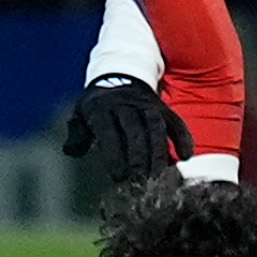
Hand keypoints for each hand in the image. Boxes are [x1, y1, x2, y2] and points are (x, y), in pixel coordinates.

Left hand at [63, 75, 191, 189]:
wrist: (118, 75)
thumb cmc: (97, 106)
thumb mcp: (80, 115)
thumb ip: (76, 134)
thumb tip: (71, 151)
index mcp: (100, 108)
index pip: (108, 132)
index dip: (114, 154)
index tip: (119, 176)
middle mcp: (124, 104)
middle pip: (134, 130)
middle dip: (138, 157)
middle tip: (141, 180)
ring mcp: (146, 104)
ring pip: (156, 127)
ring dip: (159, 152)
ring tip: (159, 175)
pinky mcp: (162, 107)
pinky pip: (175, 121)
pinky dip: (182, 138)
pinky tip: (185, 156)